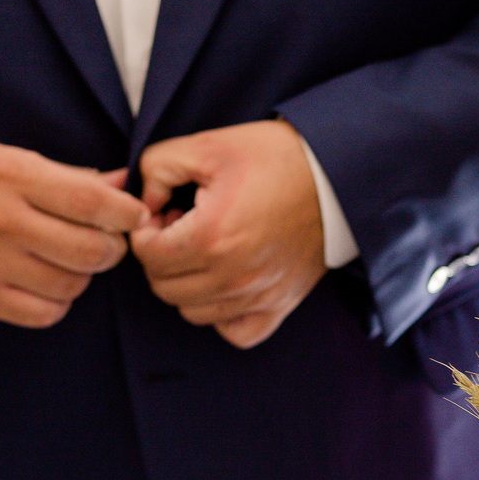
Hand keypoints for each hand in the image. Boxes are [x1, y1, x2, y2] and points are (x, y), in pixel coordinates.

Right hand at [0, 136, 143, 328]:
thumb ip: (66, 176)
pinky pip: (45, 314)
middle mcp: (1, 220)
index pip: (91, 201)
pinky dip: (56, 302)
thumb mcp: (3, 156)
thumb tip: (122, 183)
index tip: (133, 214)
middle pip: (91, 251)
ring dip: (83, 274)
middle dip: (111, 248)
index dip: (126, 212)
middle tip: (105, 241)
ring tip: (68, 259)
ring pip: (73, 285)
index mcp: (10, 174)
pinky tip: (45, 282)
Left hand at [135, 120, 325, 347]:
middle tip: (182, 228)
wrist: (334, 177)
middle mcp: (233, 276)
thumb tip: (144, 202)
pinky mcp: (279, 306)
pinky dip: (222, 316)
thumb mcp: (207, 146)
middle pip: (164, 286)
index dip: (144, 230)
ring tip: (205, 252)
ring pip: (192, 312)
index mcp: (211, 237)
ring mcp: (258, 295)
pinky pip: (235, 333)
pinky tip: (226, 284)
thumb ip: (157, 169)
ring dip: (187, 284)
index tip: (164, 212)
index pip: (147, 254)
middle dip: (162, 257)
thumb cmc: (273, 159)